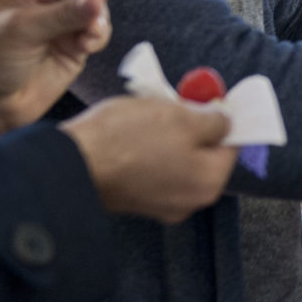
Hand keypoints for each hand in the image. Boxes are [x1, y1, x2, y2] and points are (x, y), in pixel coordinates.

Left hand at [0, 0, 111, 145]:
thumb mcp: (21, 29)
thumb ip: (61, 13)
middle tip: (95, 4)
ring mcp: (61, 17)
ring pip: (95, 3)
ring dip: (98, 15)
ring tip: (90, 32)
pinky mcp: (76, 41)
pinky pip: (98, 29)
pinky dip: (98, 34)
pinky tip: (86, 46)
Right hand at [62, 97, 236, 223]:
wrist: (71, 164)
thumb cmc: (129, 139)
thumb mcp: (182, 118)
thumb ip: (214, 121)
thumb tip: (226, 122)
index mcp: (209, 184)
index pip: (230, 146)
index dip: (223, 118)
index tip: (210, 97)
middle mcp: (189, 201)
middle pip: (202, 153)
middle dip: (192, 125)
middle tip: (176, 100)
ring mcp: (160, 204)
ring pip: (176, 159)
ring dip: (167, 135)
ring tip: (149, 112)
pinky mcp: (133, 199)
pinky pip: (152, 167)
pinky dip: (147, 148)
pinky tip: (131, 130)